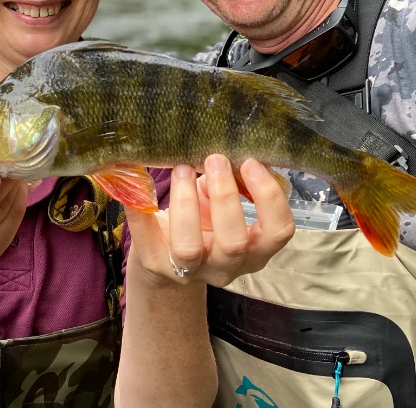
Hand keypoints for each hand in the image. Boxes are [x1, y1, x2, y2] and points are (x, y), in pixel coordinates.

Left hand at [125, 155, 294, 287]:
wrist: (167, 251)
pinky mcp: (157, 265)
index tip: (250, 162)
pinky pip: (146, 239)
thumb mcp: (224, 200)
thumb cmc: (205, 217)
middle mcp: (227, 267)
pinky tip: (138, 181)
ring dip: (185, 202)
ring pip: (189, 248)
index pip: (278, 231)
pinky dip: (140, 208)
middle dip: (224, 195)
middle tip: (213, 159)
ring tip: (182, 168)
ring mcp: (190, 271)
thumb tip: (230, 143)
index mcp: (255, 249)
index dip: (269, 197)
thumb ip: (233, 180)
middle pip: (233, 242)